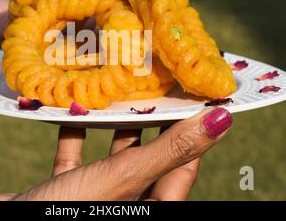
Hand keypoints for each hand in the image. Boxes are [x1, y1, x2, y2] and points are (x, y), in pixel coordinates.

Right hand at [0, 107, 232, 200]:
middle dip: (152, 116)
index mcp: (151, 204)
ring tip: (119, 84)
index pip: (184, 161)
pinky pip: (75, 154)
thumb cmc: (68, 209)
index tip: (195, 90)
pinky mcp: (63, 188)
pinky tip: (74, 104)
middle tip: (155, 76)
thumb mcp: (125, 178)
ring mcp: (94, 194)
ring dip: (113, 122)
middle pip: (149, 152)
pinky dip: (75, 131)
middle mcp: (126, 200)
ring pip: (112, 152)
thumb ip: (171, 151)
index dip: (194, 127)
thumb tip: (222, 121)